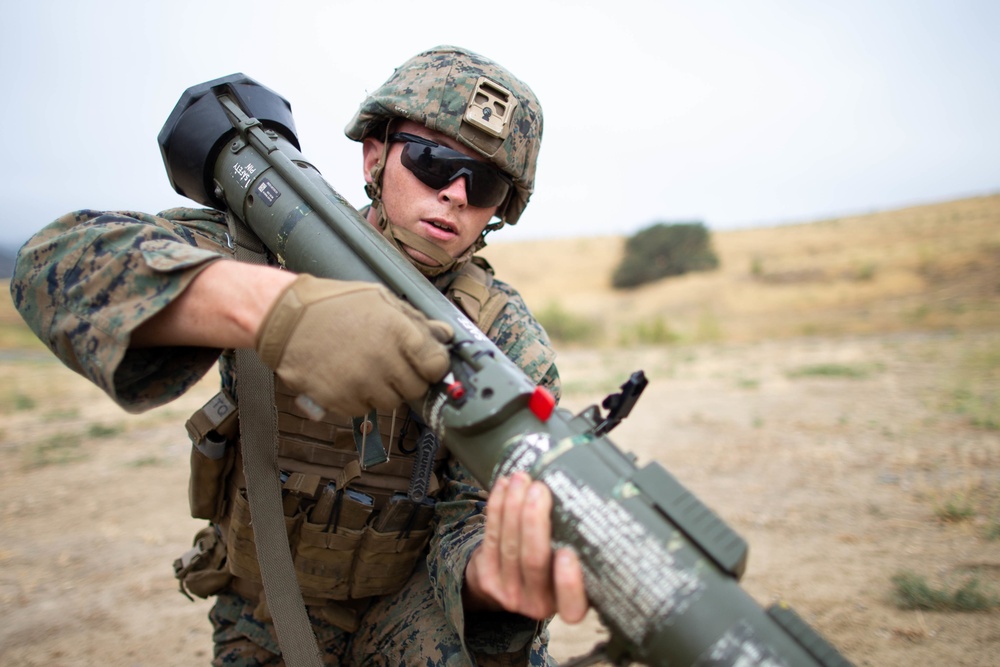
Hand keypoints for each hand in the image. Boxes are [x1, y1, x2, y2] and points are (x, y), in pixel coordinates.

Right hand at [256, 274, 452, 416]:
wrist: (285, 319)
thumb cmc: (335, 304)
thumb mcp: (379, 300)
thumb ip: (415, 320)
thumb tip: (445, 335)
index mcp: (398, 332)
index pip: (437, 366)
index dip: (432, 366)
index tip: (424, 363)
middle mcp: (383, 361)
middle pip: (416, 389)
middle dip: (407, 379)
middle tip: (389, 364)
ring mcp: (361, 384)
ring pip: (391, 403)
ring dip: (383, 390)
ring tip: (363, 367)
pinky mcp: (340, 401)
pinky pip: (364, 409)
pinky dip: (359, 398)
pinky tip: (345, 376)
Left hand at [463, 472, 588, 623]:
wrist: (509, 584)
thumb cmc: (554, 568)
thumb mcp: (575, 570)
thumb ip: (584, 550)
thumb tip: (595, 500)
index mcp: (569, 605)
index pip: (572, 605)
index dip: (569, 583)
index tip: (568, 553)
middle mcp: (539, 604)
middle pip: (534, 561)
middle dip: (534, 520)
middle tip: (540, 489)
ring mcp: (509, 591)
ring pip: (510, 545)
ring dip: (513, 506)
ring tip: (522, 479)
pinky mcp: (487, 576)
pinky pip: (491, 537)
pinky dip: (497, 507)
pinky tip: (504, 486)